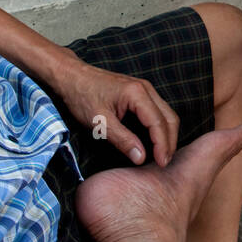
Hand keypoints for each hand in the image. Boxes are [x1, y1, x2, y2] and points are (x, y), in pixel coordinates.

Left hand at [47, 50, 180, 165]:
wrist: (72, 77)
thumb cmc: (82, 96)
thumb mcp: (100, 122)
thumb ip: (122, 140)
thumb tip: (141, 157)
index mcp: (137, 93)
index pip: (158, 123)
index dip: (162, 145)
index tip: (161, 164)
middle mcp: (146, 89)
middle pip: (169, 118)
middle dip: (169, 142)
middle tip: (163, 163)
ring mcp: (145, 90)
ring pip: (166, 114)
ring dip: (166, 135)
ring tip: (161, 155)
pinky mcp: (140, 93)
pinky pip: (157, 112)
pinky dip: (159, 128)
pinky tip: (153, 142)